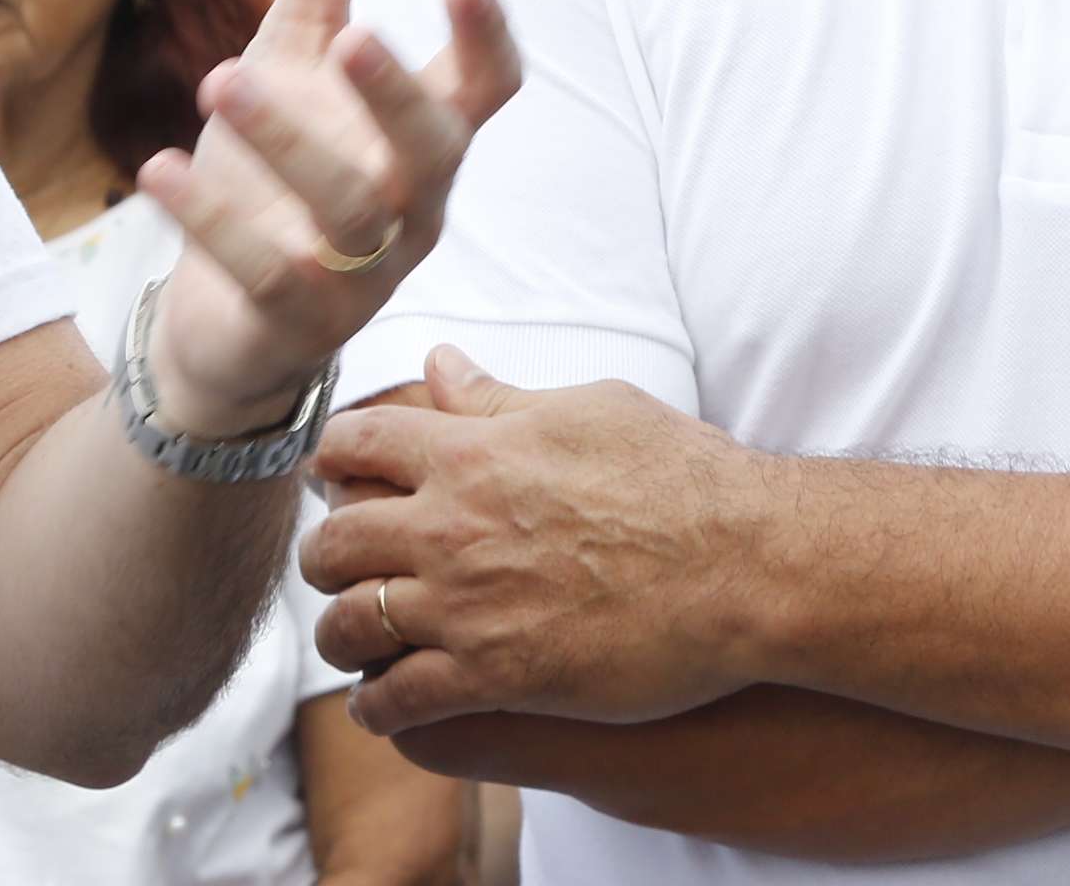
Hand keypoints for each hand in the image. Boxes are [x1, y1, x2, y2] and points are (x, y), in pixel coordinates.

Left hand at [133, 0, 523, 435]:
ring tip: (218, 80)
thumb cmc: (280, 169)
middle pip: (431, 150)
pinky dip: (211, 221)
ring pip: (344, 210)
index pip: (486, 88)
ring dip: (285, 144)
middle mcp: (410, 205)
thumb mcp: (297, 53)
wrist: (225, 319)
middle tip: (352, 32)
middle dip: (394, 94)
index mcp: (424, 137)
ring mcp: (360, 271)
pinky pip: (265, 272)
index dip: (485, 34)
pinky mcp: (294, 320)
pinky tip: (157, 167)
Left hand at [300, 348, 773, 733]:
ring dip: (341, 634)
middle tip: (339, 568)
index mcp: (468, 450)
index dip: (332, 462)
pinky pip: (398, 699)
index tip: (333, 480)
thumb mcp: (586, 409)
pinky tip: (383, 705)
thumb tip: (439, 364)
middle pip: (334, 542)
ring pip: (349, 625)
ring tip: (354, 640)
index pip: (354, 444)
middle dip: (325, 556)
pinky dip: (377, 706)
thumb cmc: (682, 476)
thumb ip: (498, 398)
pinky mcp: (496, 677)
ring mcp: (466, 606)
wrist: (745, 563)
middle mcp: (450, 526)